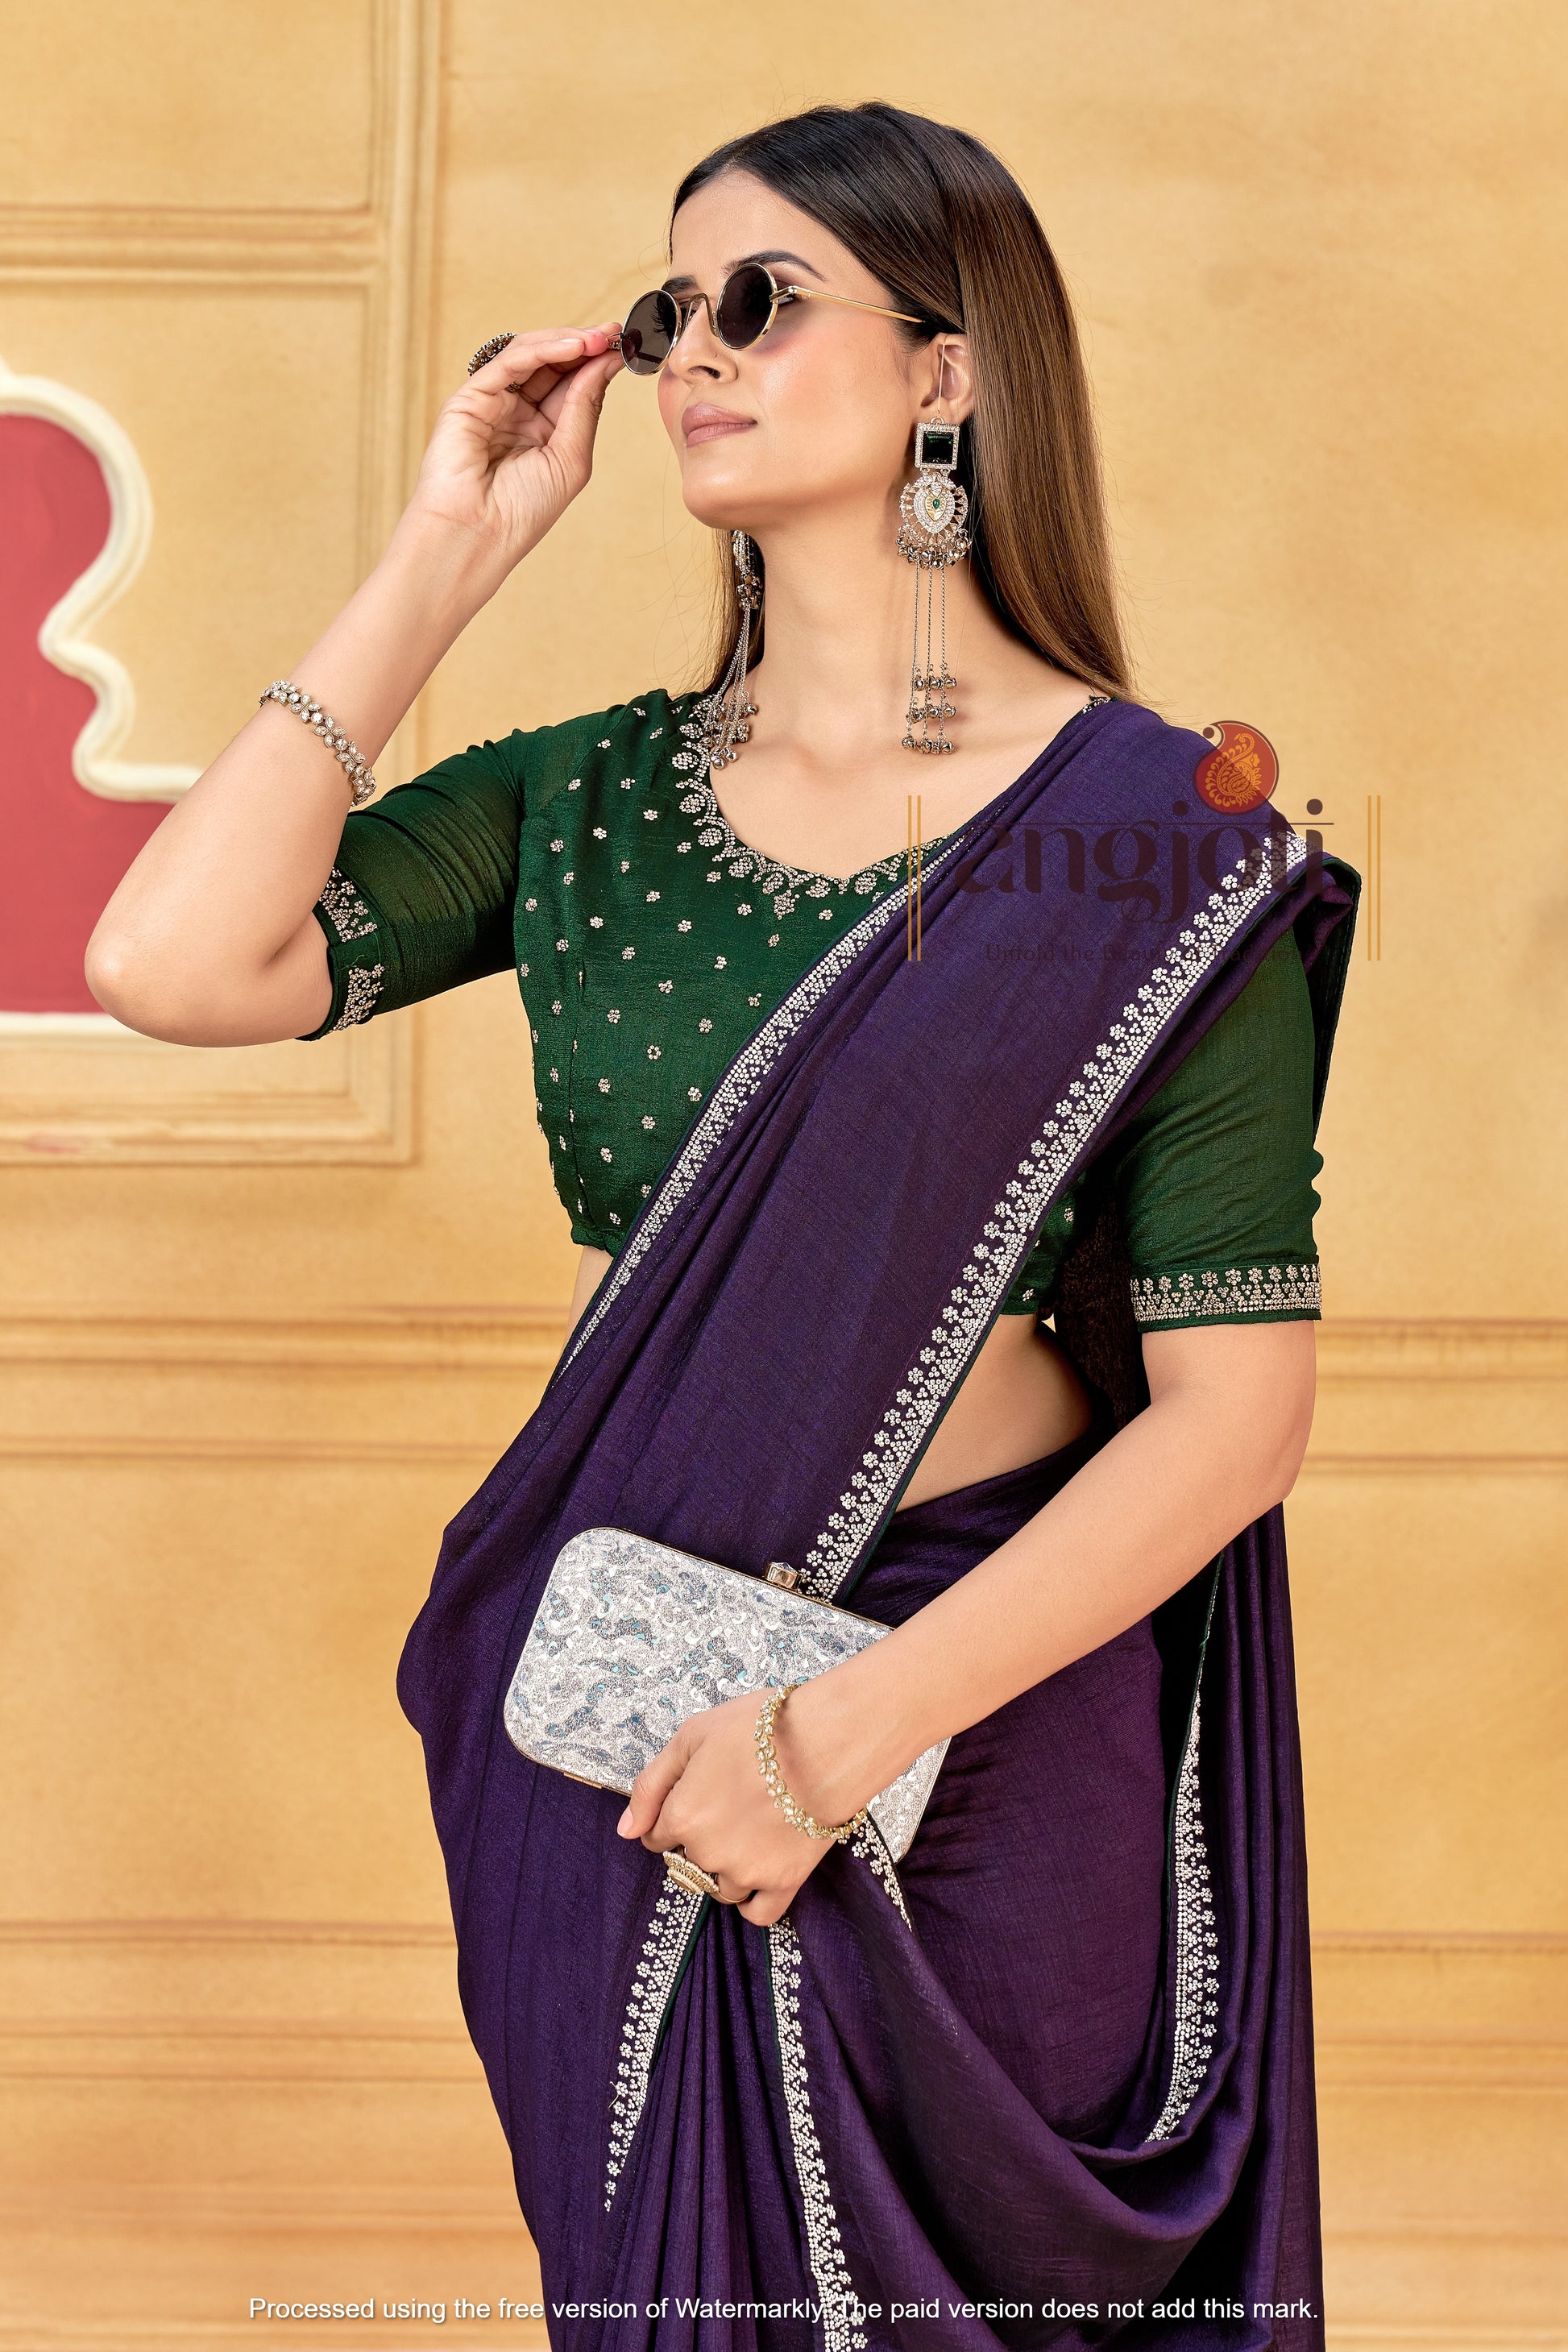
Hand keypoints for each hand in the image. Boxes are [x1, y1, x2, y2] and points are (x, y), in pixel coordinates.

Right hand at [399, 322, 623, 574]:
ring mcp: (493, 402)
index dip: (597, 363)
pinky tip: (574, 346)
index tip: (627, 345)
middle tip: (616, 332)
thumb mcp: (570, 457)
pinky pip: (510, 362)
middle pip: (553, 364)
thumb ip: (584, 408)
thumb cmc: (522, 511)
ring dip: (568, 341)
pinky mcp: (471, 397)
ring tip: (600, 337)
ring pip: (531, 355)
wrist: (477, 535)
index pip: (572, 385)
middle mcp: (517, 413)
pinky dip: (543, 349)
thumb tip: (604, 363)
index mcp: (543, 432)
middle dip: (585, 345)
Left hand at [616, 1688, 853, 1927]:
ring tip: (753, 1829)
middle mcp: (707, 1852)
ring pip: (719, 1886)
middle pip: (688, 1860)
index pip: (656, 1836)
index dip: (674, 1814)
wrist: (828, 1742)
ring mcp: (746, 1872)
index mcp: (681, 1816)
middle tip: (732, 1804)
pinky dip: (754, 1901)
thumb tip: (625, 1831)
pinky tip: (760, 1875)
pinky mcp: (784, 1883)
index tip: (700, 1795)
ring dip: (726, 1866)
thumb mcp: (692, 1736)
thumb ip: (651, 1785)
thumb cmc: (761, 1729)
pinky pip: (758, 1913)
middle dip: (701, 1838)